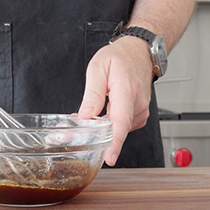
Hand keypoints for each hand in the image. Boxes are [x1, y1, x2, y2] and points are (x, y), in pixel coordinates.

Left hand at [77, 37, 152, 165]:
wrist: (139, 52)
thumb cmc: (120, 57)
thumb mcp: (98, 67)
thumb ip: (93, 93)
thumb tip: (86, 115)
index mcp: (126, 91)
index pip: (121, 122)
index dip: (115, 143)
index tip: (109, 158)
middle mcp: (137, 104)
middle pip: (116, 129)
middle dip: (94, 136)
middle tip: (68, 135)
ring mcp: (140, 111)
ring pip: (118, 129)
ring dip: (101, 129)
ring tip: (83, 118)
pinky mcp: (138, 115)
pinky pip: (122, 125)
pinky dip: (109, 124)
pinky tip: (99, 115)